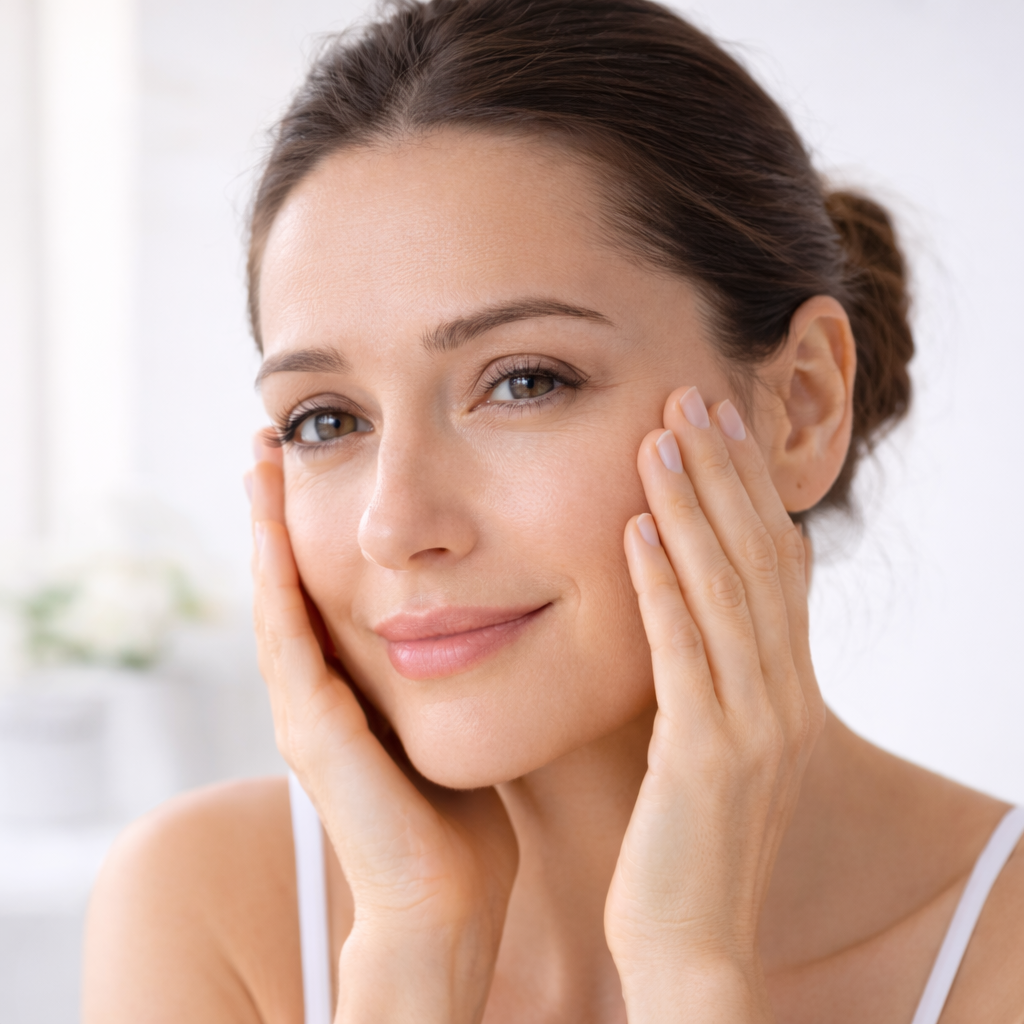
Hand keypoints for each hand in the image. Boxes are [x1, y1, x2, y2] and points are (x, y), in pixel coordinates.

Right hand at [248, 436, 516, 1023]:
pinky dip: (275, 584)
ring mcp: (305, 713)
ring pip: (275, 599)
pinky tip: (271, 529)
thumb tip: (496, 614)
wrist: (445, 900)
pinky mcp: (312, 735)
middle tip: (271, 438)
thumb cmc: (462, 816)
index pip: (322, 588)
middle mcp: (316, 692)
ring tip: (261, 458)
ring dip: (265, 527)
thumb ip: (457, 673)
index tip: (319, 459)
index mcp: (350, 686)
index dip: (312, 524)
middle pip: (286, 582)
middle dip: (277, 510)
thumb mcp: (456, 722)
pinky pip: (288, 643)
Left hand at [605, 388, 823, 1021]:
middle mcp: (784, 697)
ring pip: (726, 592)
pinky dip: (660, 586)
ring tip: (660, 439)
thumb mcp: (705, 740)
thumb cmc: (682, 839)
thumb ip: (700, 673)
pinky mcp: (707, 758)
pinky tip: (630, 528)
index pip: (777, 565)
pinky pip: (684, 653)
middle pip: (759, 560)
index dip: (751, 490)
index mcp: (784, 689)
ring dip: (692, 509)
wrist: (692, 943)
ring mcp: (754, 727)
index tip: (720, 423)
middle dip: (726, 474)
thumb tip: (669, 599)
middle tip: (694, 397)